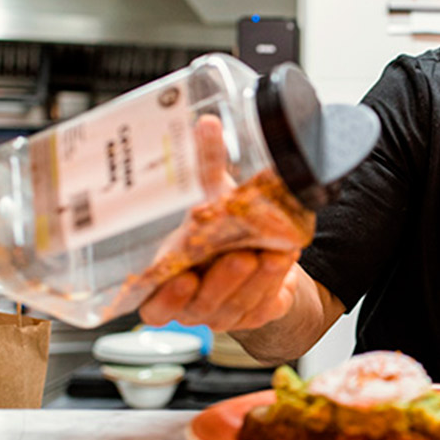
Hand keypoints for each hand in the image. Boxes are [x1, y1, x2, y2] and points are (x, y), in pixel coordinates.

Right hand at [136, 114, 308, 331]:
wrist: (256, 257)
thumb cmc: (220, 231)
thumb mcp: (212, 197)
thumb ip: (207, 164)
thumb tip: (206, 123)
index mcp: (167, 282)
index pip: (154, 305)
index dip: (167, 297)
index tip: (184, 278)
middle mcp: (192, 304)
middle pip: (201, 303)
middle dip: (224, 281)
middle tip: (241, 256)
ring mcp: (224, 314)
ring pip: (237, 304)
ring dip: (257, 279)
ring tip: (273, 252)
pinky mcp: (255, 315)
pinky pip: (264, 303)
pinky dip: (276, 280)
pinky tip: (285, 256)